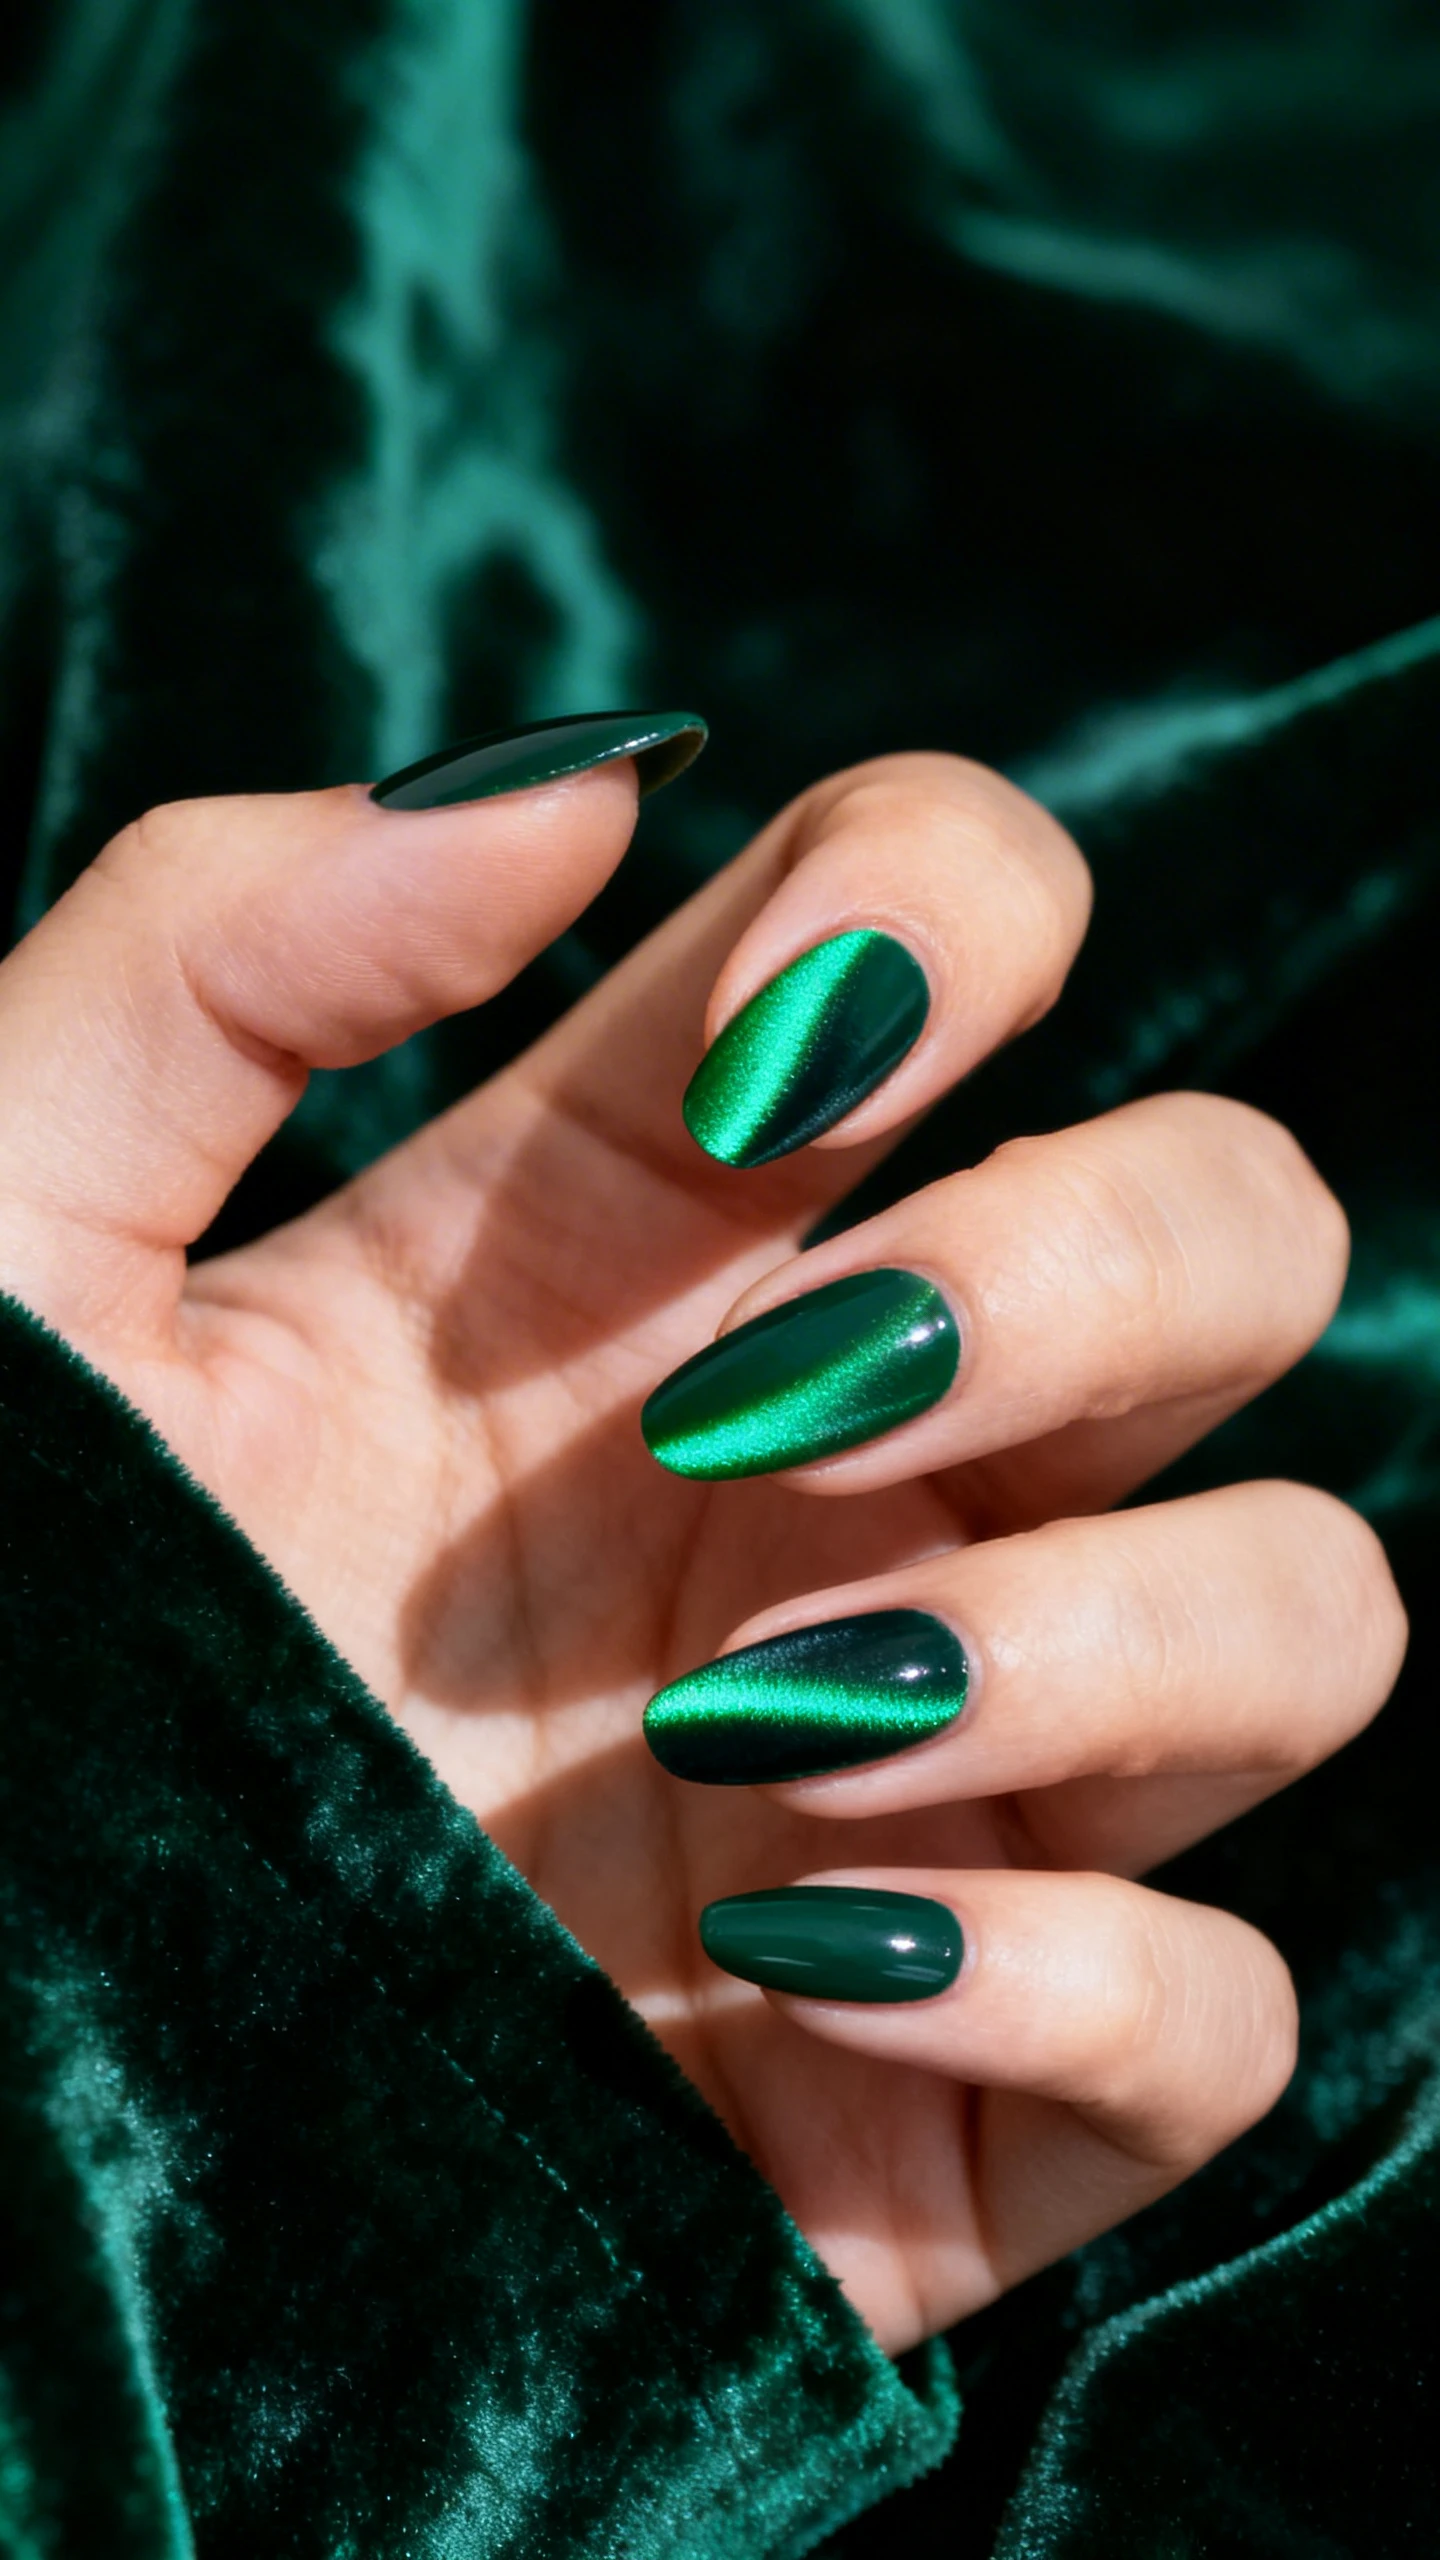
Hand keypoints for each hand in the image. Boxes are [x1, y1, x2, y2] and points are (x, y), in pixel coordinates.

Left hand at [0, 743, 1404, 2353]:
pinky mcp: (953, 2078)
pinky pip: (1221, 2015)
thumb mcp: (14, 1251)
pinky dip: (1083, 1980)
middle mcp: (849, 1475)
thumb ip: (218, 960)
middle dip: (1084, 1270)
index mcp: (647, 1248)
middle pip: (1233, 1239)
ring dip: (1108, 1630)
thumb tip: (585, 782)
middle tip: (781, 1399)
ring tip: (750, 1717)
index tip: (761, 1072)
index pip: (975, 936)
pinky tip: (791, 1959)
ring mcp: (937, 1776)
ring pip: (1308, 1610)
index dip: (950, 912)